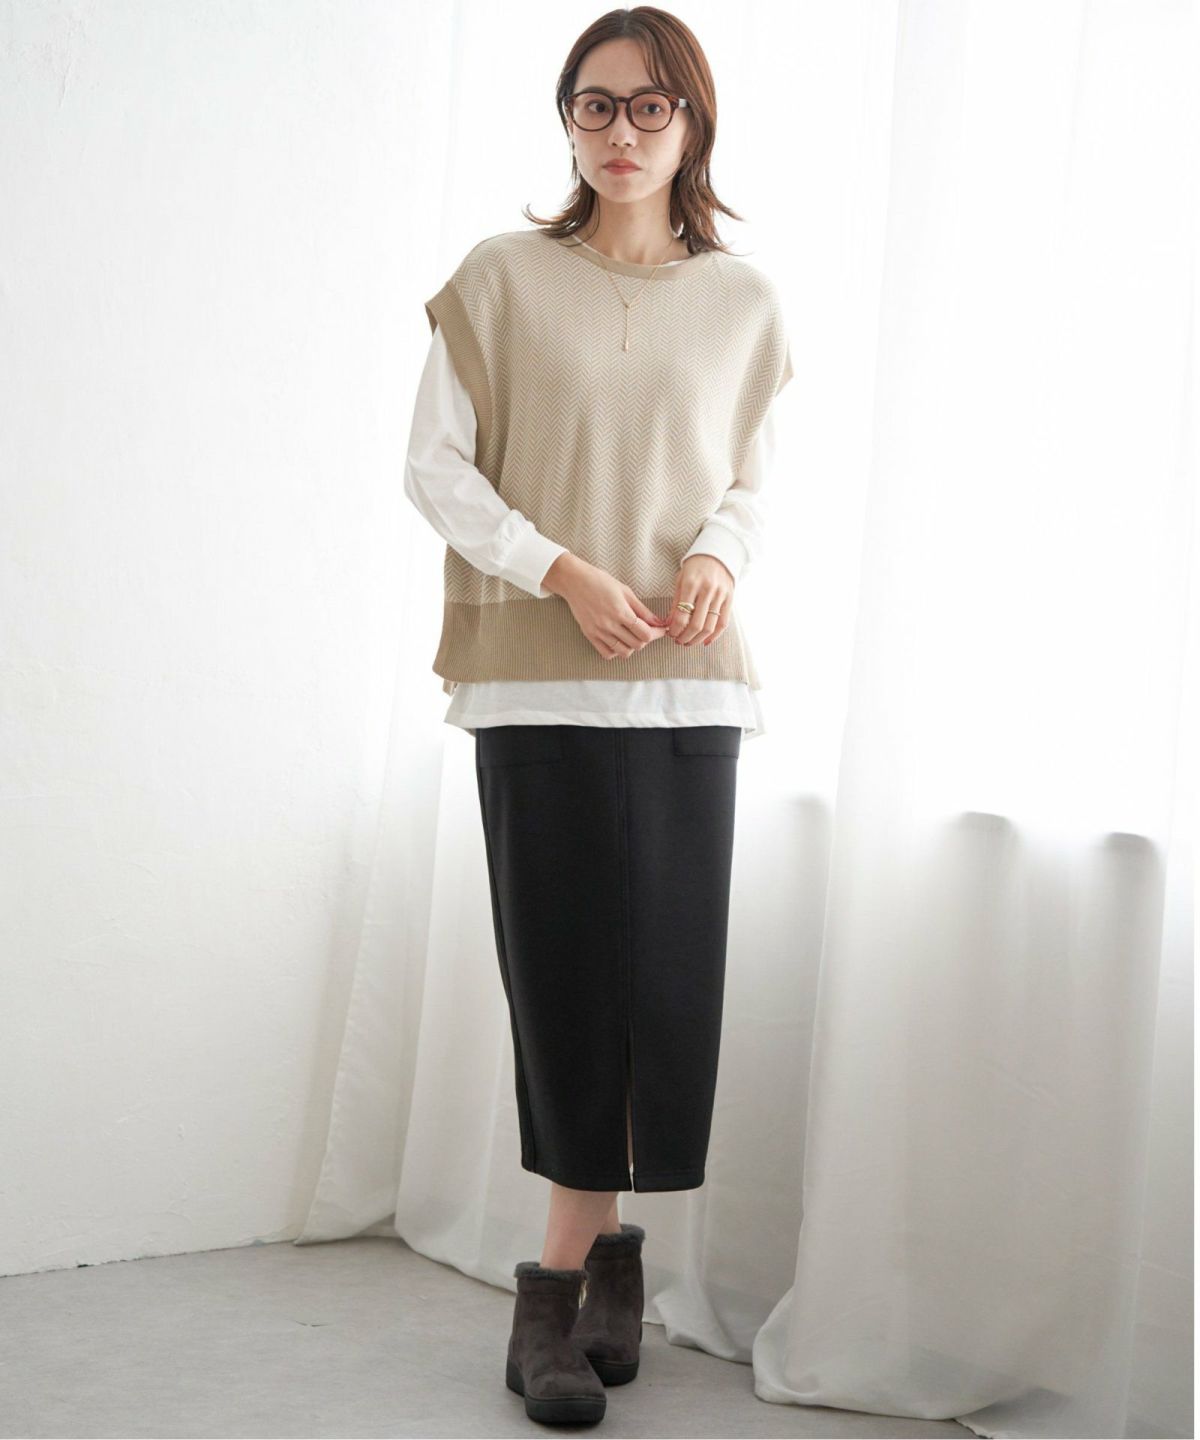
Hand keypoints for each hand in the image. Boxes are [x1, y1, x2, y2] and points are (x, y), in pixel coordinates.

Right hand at [543, 553, 670, 659]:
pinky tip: (618, 641)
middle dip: (646, 639)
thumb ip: (642, 609)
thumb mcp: (625, 591)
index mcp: (621, 612)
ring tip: (632, 635)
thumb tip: (658, 622)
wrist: (574, 581)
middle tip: (646, 630)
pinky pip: (607, 654)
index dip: (657, 633)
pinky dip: (616, 651)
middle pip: (637, 645)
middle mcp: (610, 625)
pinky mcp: (590, 635)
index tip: (661, 629)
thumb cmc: (601, 581)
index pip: (645, 634)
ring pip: (623, 652)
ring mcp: (599, 632)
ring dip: (632, 646)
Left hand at [667, 555, 733, 646]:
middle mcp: (707, 590)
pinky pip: (723, 623)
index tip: (670, 634)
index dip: (675, 630)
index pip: (681, 616)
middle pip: (696, 624)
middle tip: (679, 641)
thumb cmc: (694, 568)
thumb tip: (668, 625)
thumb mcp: (680, 580)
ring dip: (698, 639)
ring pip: (710, 627)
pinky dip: (714, 636)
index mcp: (691, 584)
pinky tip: (706, 642)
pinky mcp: (730, 599)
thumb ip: (675, 603)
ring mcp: (720, 595)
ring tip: (689, 642)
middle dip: (685, 638)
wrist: (717, 554)